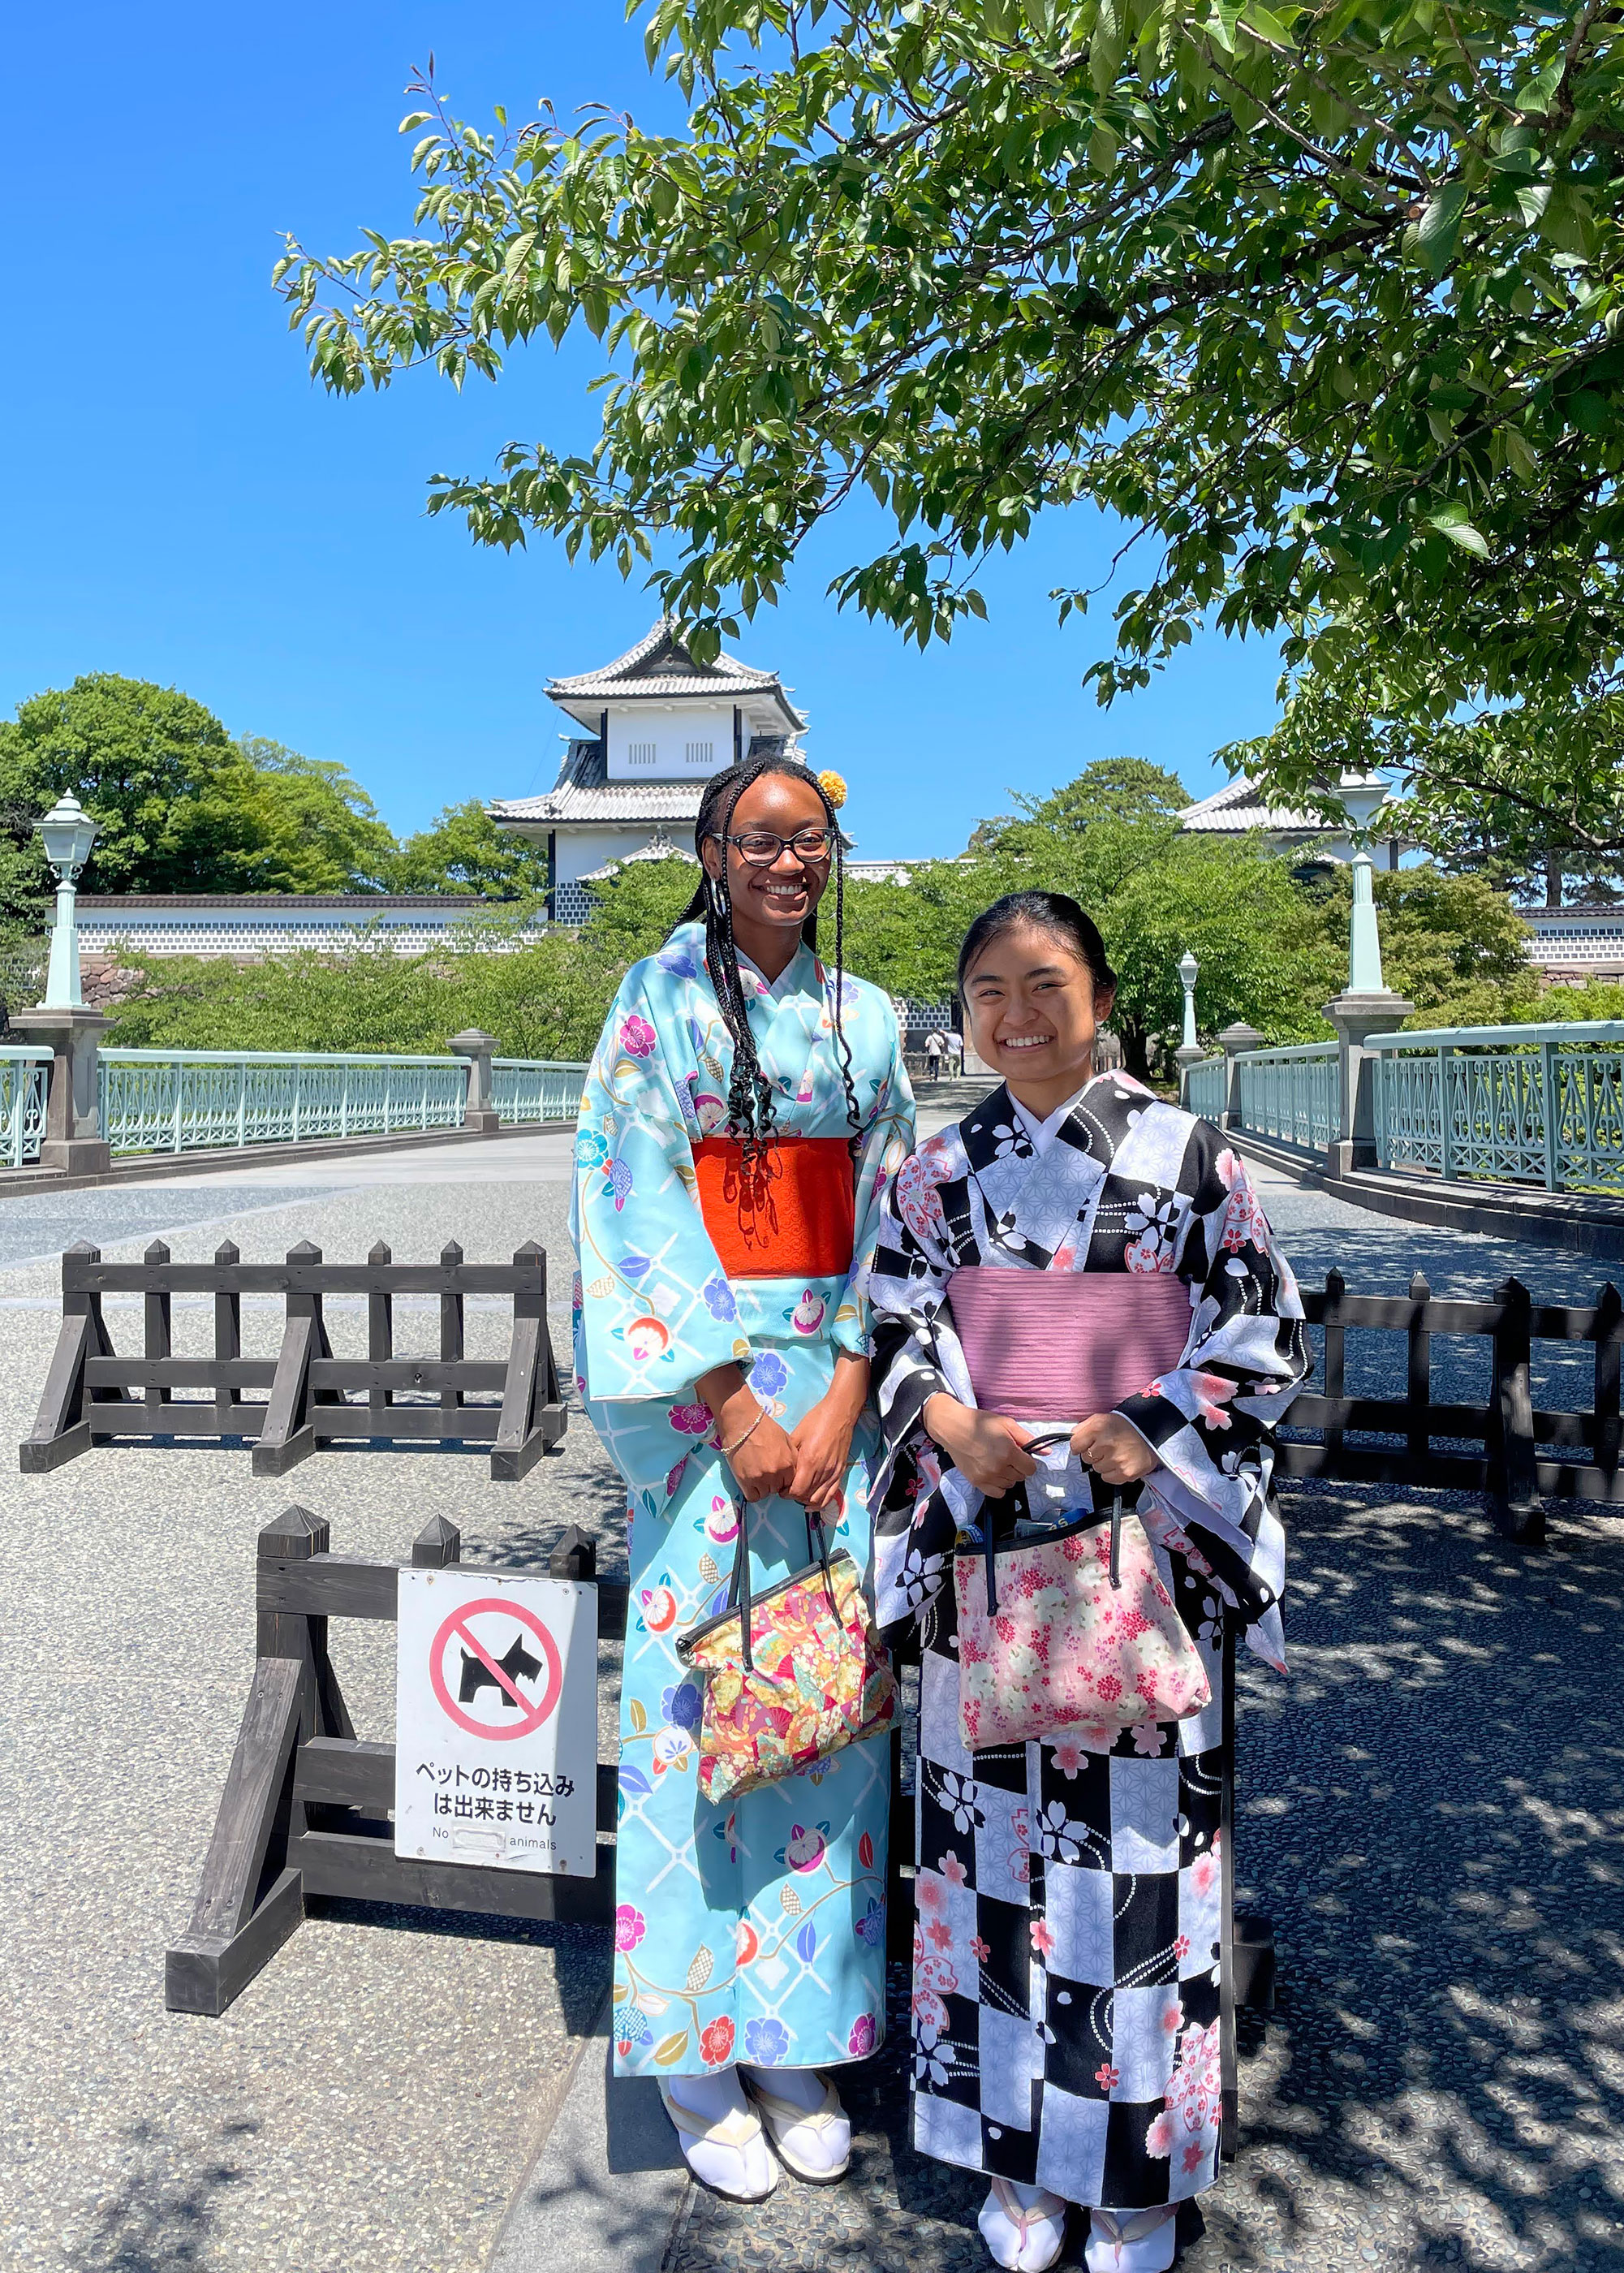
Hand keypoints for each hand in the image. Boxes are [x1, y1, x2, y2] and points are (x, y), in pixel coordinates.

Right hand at [698, 1361, 796, 1504]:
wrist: (743, 1423)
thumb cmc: (765, 1428)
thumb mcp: (786, 1440)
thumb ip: (792, 1458)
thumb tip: (793, 1471)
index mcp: (788, 1464)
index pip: (790, 1482)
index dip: (784, 1478)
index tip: (778, 1473)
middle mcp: (776, 1474)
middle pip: (778, 1488)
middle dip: (773, 1482)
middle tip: (765, 1470)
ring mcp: (760, 1478)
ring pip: (766, 1493)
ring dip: (762, 1486)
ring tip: (756, 1472)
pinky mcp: (745, 1481)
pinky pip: (753, 1497)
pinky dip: (752, 1491)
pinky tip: (750, 1481)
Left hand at [788, 1353, 868, 1513]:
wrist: (839, 1413)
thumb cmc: (816, 1420)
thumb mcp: (797, 1435)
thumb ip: (790, 1455)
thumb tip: (780, 1469)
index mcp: (809, 1461)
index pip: (796, 1490)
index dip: (786, 1493)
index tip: (780, 1488)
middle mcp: (822, 1470)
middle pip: (806, 1496)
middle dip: (793, 1496)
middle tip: (786, 1490)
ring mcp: (833, 1473)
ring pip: (818, 1499)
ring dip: (806, 1500)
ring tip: (799, 1493)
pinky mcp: (841, 1472)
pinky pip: (831, 1495)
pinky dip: (821, 1502)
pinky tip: (812, 1501)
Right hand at [923, 1395, 1036, 1494]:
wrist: (952, 1428)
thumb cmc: (979, 1422)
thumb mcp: (1006, 1424)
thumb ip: (1027, 1438)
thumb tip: (1047, 1452)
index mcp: (1008, 1452)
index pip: (1031, 1469)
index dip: (1028, 1461)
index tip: (1021, 1455)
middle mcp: (998, 1467)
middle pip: (1021, 1477)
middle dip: (1018, 1466)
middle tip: (1007, 1455)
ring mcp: (986, 1477)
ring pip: (1010, 1485)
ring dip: (1008, 1475)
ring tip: (998, 1462)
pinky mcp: (976, 1482)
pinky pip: (997, 1493)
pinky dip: (999, 1486)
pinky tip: (995, 1474)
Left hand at [1070, 1412, 1157, 1485]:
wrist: (1151, 1433)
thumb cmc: (1124, 1426)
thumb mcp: (1101, 1418)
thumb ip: (1083, 1427)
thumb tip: (1072, 1439)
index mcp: (1098, 1428)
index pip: (1075, 1445)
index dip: (1080, 1445)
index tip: (1088, 1444)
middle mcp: (1106, 1444)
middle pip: (1086, 1458)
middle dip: (1094, 1454)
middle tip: (1108, 1447)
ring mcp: (1116, 1460)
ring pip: (1097, 1469)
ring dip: (1104, 1463)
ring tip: (1117, 1453)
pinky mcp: (1125, 1473)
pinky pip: (1107, 1478)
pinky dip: (1112, 1473)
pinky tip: (1121, 1462)